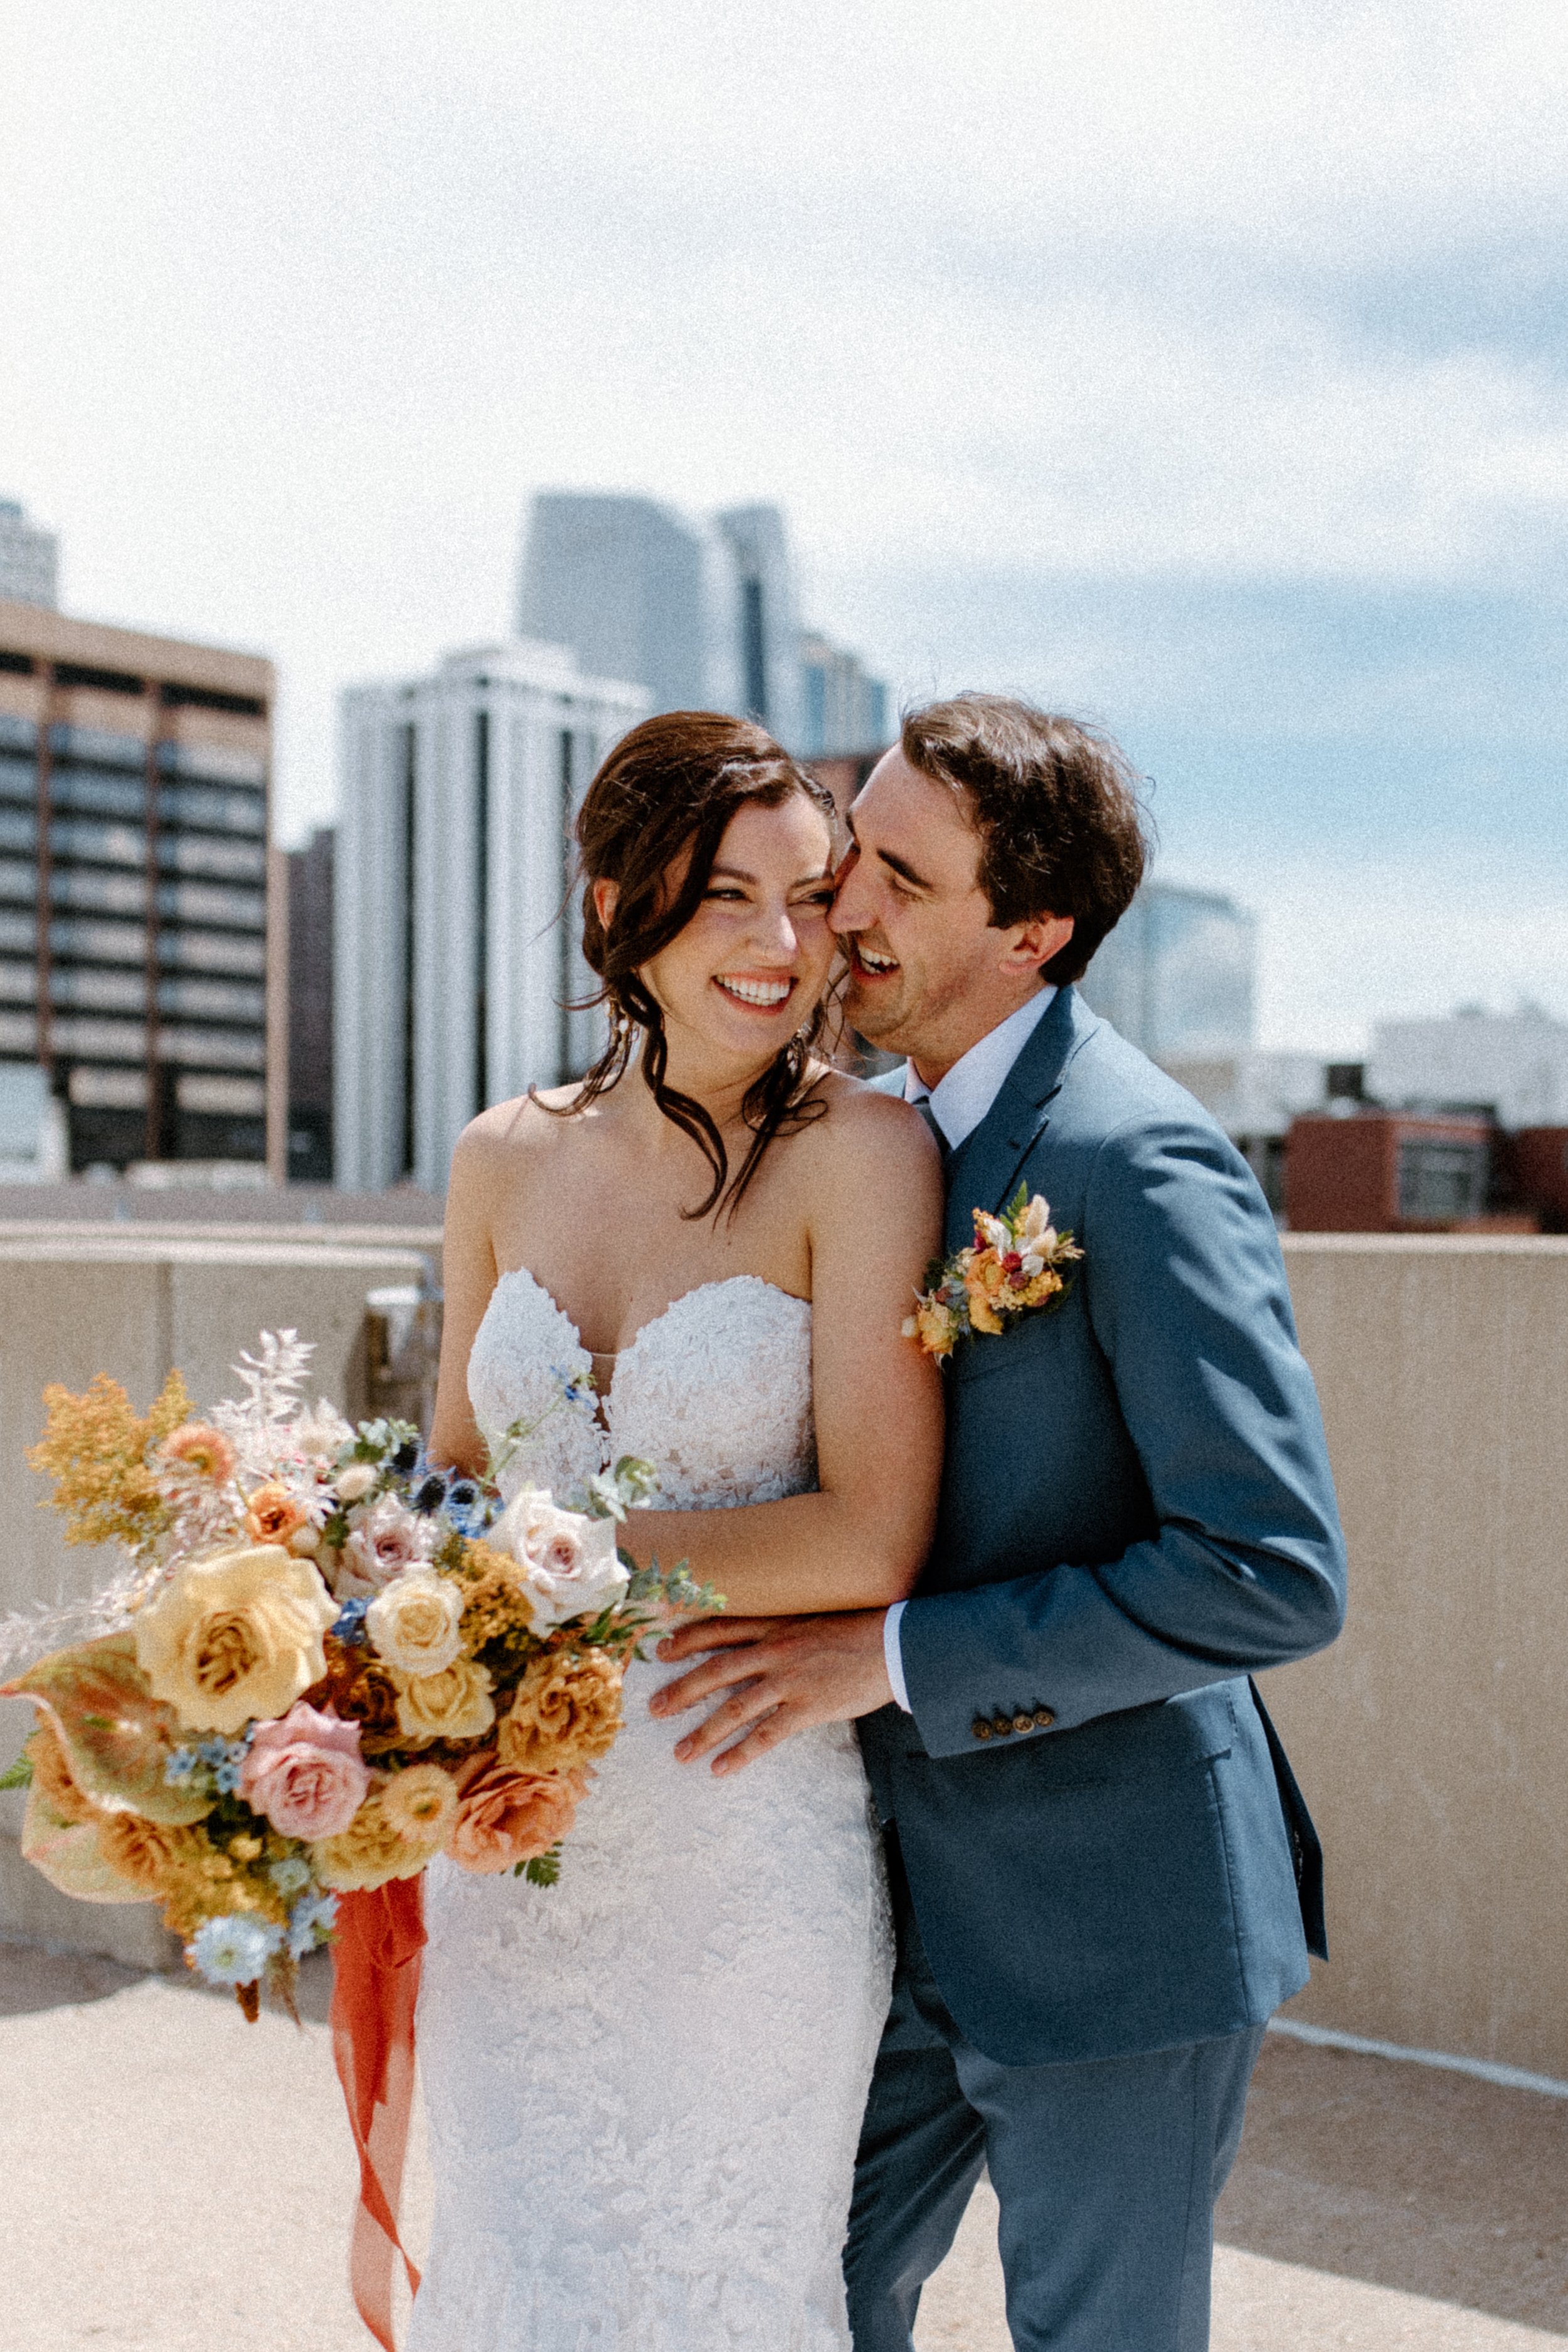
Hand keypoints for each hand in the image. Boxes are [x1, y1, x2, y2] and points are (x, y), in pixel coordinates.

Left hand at [649, 1611, 894, 1774]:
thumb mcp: (813, 1618)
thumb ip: (782, 1629)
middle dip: (682, 1690)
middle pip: (716, 1670)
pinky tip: (720, 1769)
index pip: (720, 1628)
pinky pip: (766, 1735)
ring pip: (735, 1708)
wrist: (895, 1643)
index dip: (687, 1639)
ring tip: (680, 1752)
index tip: (661, 1651)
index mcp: (775, 1624)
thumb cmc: (857, 1629)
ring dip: (703, 1732)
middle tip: (654, 1709)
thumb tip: (756, 1643)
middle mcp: (776, 1650)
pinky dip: (740, 1754)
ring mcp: (790, 1680)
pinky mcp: (808, 1708)